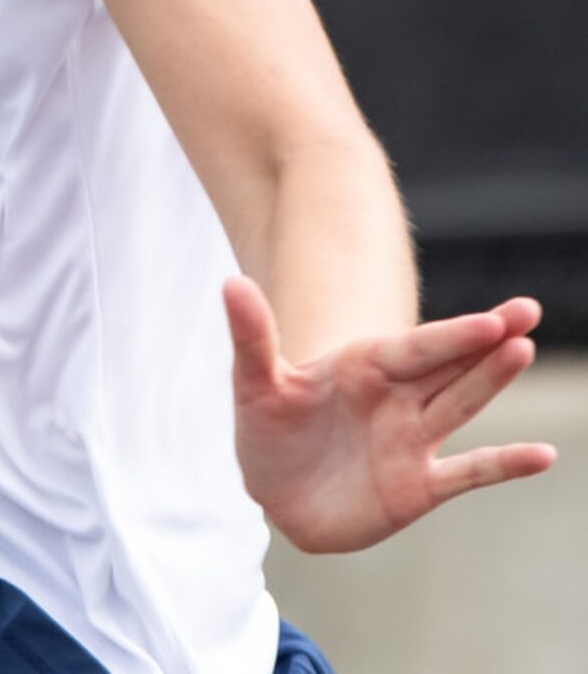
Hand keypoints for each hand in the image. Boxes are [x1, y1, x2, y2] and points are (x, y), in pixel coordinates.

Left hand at [225, 275, 556, 551]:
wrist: (275, 491)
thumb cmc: (266, 429)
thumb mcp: (252, 382)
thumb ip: (250, 335)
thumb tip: (232, 282)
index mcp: (362, 366)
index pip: (414, 347)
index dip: (451, 335)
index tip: (492, 320)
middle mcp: (396, 397)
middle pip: (449, 364)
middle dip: (488, 340)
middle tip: (529, 311)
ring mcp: (411, 441)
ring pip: (460, 405)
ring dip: (491, 381)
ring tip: (524, 350)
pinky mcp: (418, 487)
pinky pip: (467, 472)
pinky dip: (503, 464)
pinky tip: (543, 456)